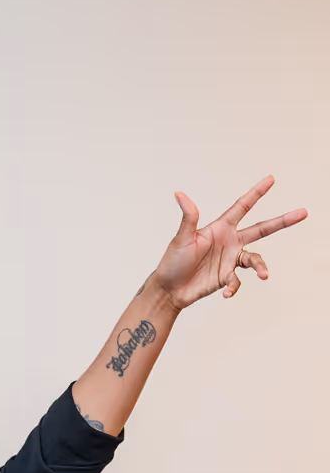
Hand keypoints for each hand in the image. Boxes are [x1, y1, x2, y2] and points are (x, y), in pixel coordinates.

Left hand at [152, 175, 306, 310]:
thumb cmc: (172, 262)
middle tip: (303, 213)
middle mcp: (230, 242)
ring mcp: (230, 260)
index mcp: (221, 228)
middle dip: (282, 221)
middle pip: (261, 229)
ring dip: (260, 267)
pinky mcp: (227, 278)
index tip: (271, 179)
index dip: (257, 193)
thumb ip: (188, 218)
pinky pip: (238, 282)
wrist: (169, 290)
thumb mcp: (181, 239)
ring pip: (255, 259)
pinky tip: (225, 293)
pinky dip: (234, 288)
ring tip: (264, 274)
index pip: (242, 206)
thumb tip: (180, 194)